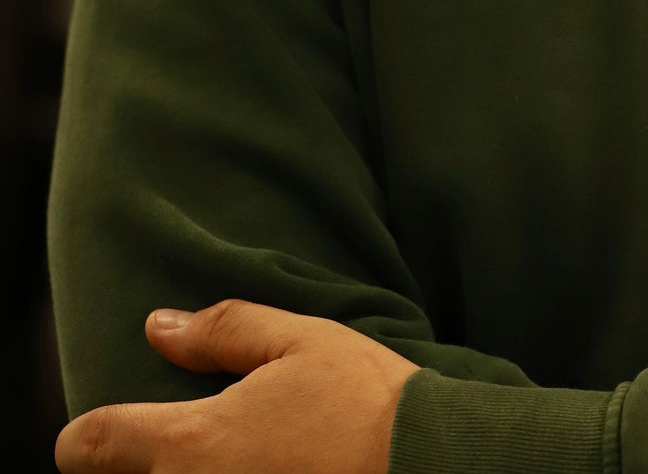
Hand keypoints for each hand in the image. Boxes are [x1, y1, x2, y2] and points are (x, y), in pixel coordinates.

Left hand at [54, 299, 419, 473]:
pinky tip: (258, 471)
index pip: (94, 445)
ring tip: (229, 459)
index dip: (84, 436)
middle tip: (189, 441)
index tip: (94, 431)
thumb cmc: (365, 403)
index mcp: (193, 444)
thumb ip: (224, 331)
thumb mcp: (302, 341)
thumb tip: (158, 327)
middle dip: (141, 464)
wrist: (425, 467)